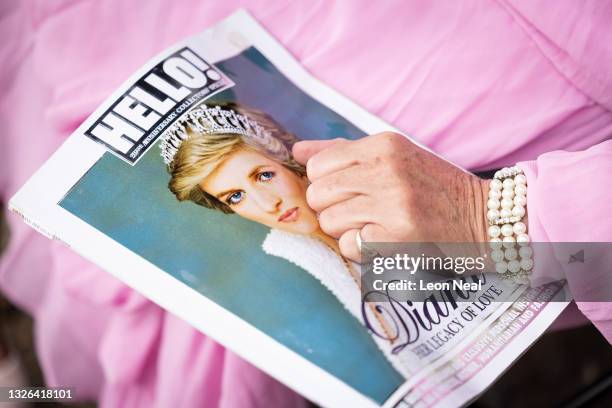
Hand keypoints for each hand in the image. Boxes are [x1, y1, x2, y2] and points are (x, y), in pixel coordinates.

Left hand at [292, 132, 488, 261]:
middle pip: (318, 195)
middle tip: (359, 211)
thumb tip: (298, 151)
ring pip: (329, 222)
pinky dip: (359, 249)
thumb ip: (342, 152)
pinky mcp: (397, 237)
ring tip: (373, 225)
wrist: (484, 218)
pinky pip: (348, 246)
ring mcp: (392, 204)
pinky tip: (382, 240)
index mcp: (384, 145)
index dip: (325, 184)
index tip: (346, 191)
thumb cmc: (433, 187)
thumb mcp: (393, 156)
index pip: (317, 166)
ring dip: (345, 230)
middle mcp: (386, 170)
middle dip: (331, 208)